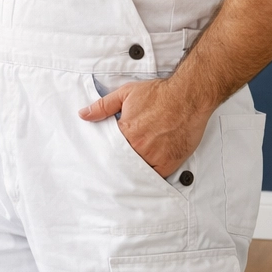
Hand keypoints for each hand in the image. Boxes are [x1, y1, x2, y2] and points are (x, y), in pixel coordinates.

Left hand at [78, 78, 213, 176]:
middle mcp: (139, 146)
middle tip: (109, 173)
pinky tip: (144, 176)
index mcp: (126, 131)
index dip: (104, 153)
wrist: (187, 96)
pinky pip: (156, 177)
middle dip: (116, 165)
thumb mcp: (125, 94)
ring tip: (125, 175)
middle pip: (121, 163)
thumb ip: (103, 106)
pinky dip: (149, 177)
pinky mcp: (170, 162)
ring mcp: (155, 156)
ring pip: (137, 171)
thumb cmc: (159, 94)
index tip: (100, 159)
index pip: (108, 149)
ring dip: (131, 172)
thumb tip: (83, 114)